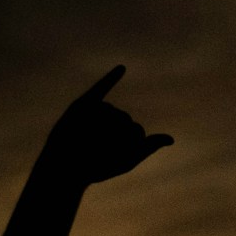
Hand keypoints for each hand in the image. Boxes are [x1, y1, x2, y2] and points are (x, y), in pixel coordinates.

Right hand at [39, 66, 173, 184]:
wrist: (65, 165)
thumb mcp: (126, 161)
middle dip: (113, 134)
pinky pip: (100, 88)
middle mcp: (114, 121)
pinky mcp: (85, 104)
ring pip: (110, 111)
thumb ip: (147, 147)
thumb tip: (170, 139)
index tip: (116, 154)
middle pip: (124, 119)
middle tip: (98, 146)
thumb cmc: (95, 167)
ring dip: (100, 125)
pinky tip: (122, 68)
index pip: (137, 130)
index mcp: (127, 134)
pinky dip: (111, 78)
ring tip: (87, 136)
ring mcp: (100, 112)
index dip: (127, 143)